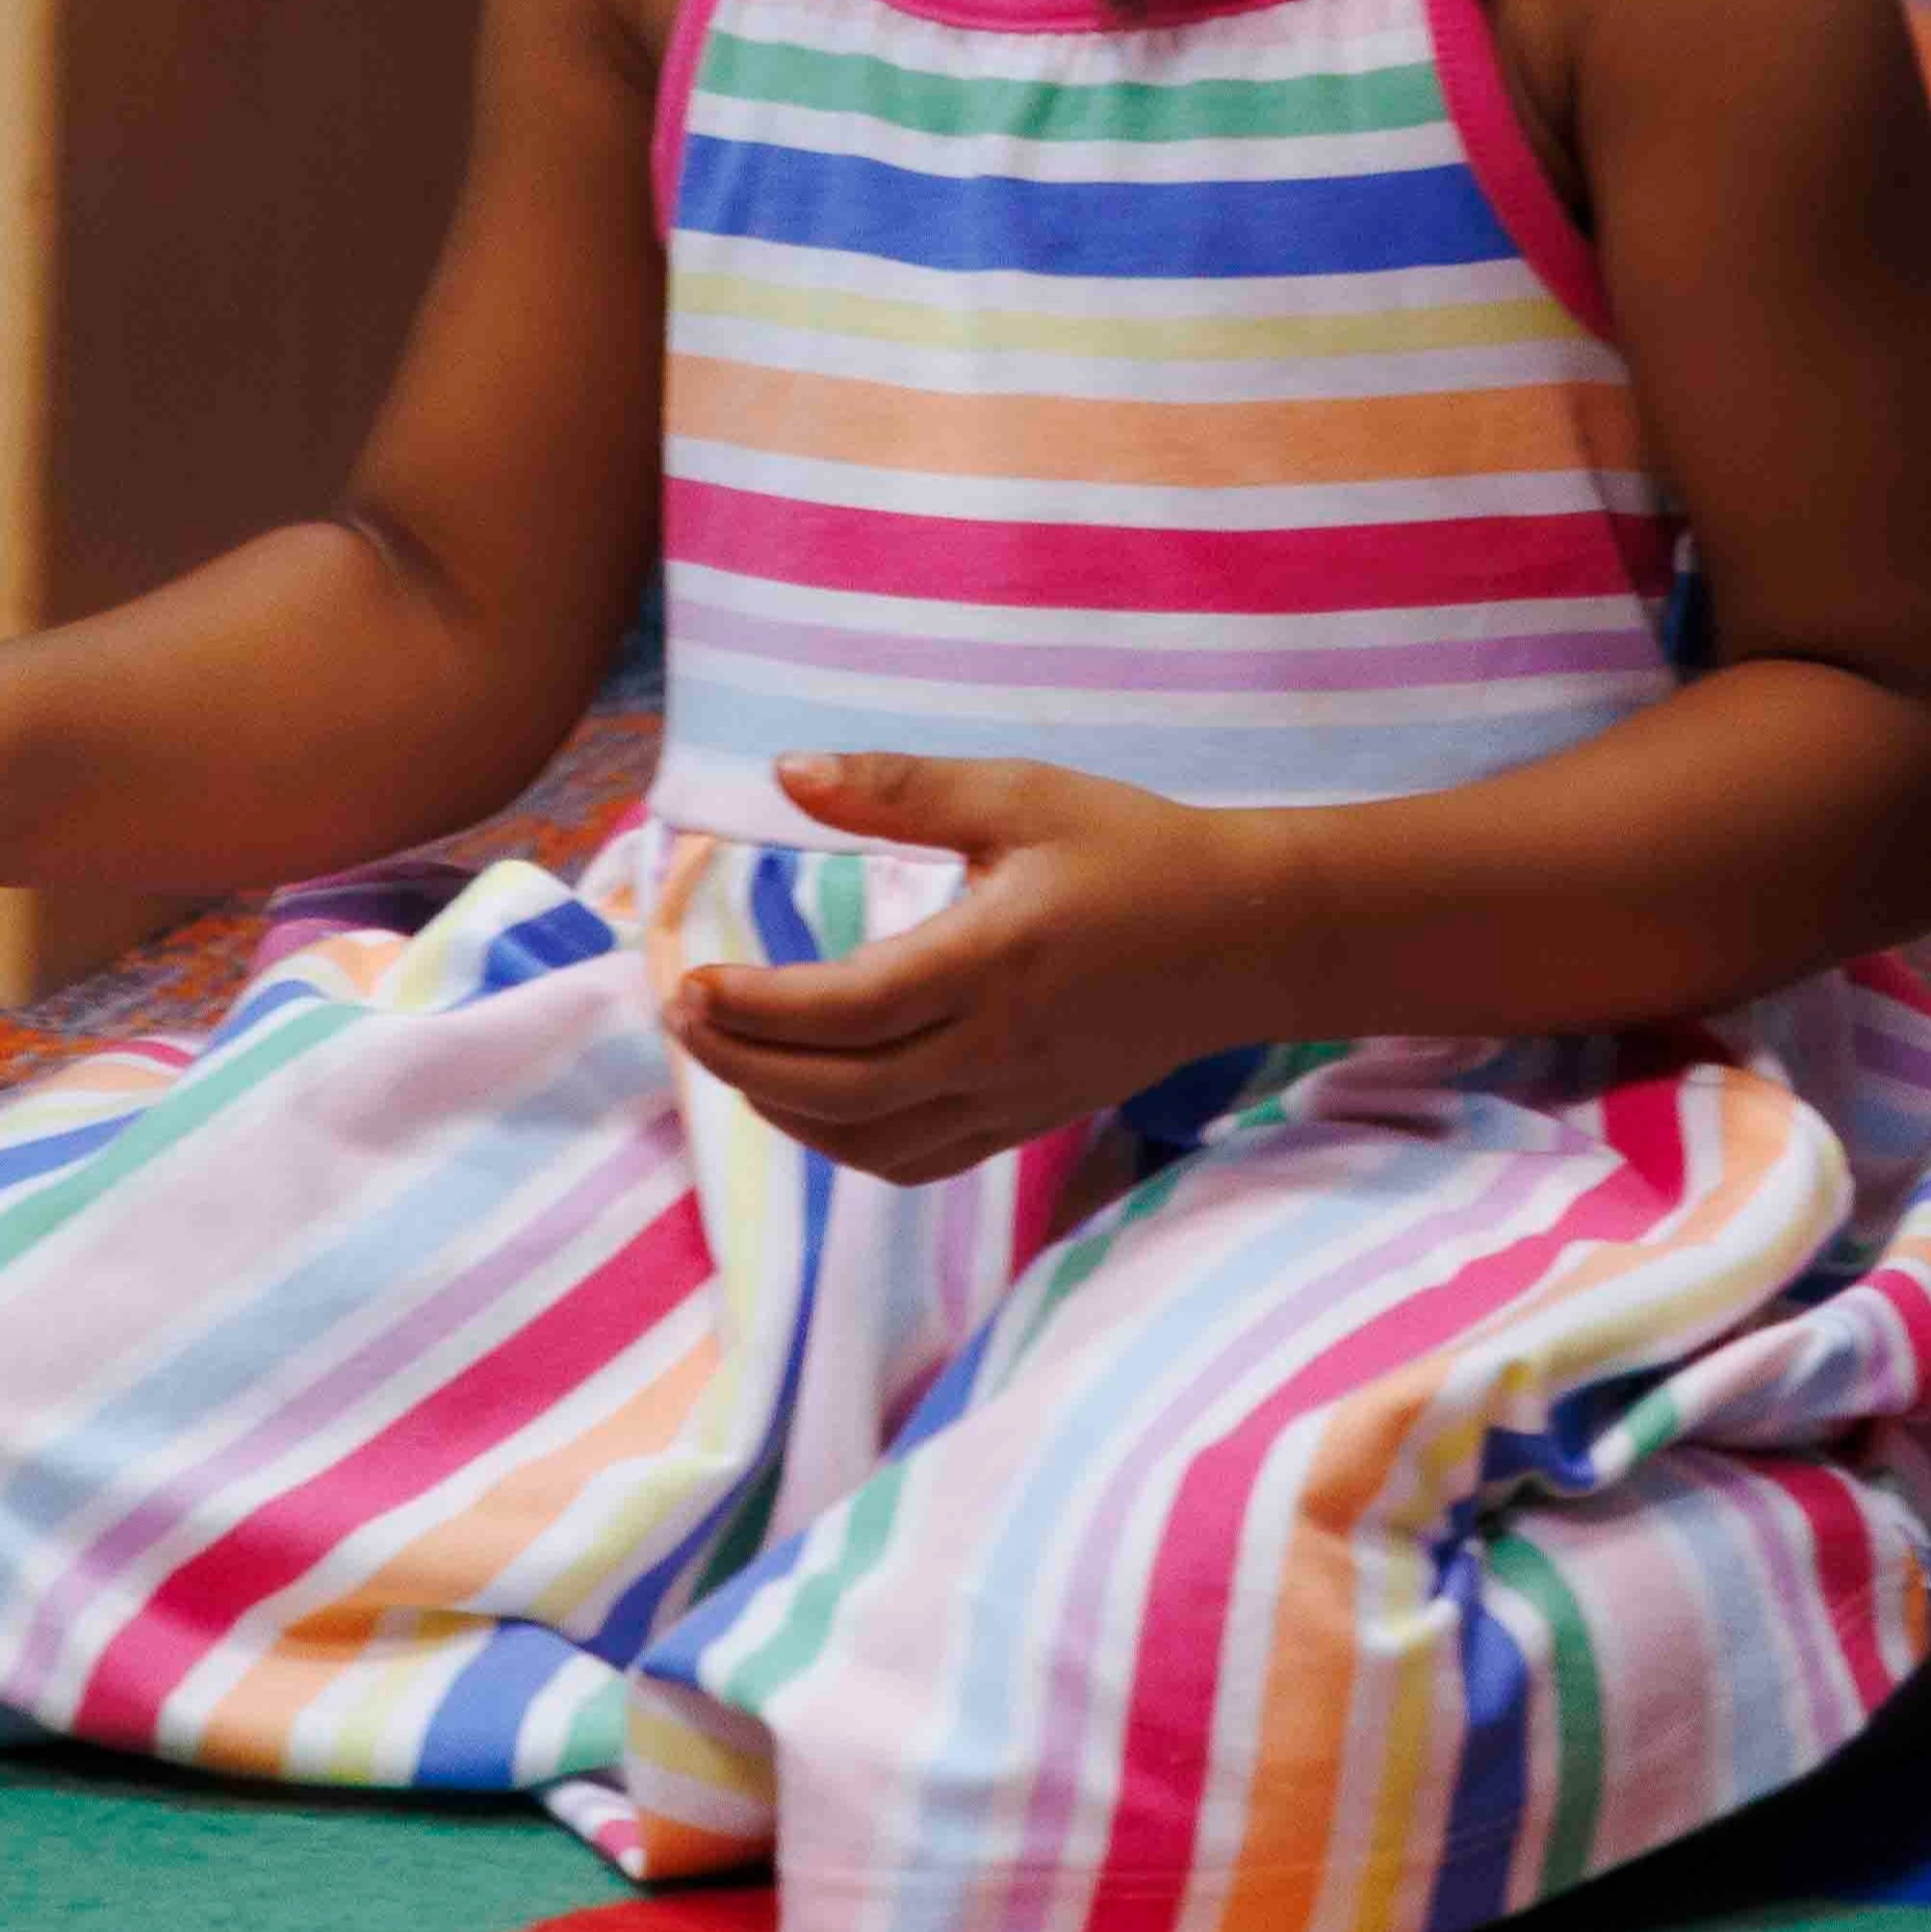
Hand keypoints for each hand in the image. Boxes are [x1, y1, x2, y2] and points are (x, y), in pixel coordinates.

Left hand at [663, 751, 1280, 1179]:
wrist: (1247, 934)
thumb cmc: (1135, 849)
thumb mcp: (1020, 794)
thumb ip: (899, 790)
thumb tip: (787, 772)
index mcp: (991, 963)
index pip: (845, 1011)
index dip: (754, 1009)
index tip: (691, 984)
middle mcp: (997, 1049)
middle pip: (838, 1092)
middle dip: (743, 1062)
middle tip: (683, 1017)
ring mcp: (1015, 1097)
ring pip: (872, 1143)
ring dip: (786, 1111)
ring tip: (734, 1054)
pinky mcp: (1030, 1119)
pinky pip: (918, 1160)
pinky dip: (849, 1141)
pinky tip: (815, 1098)